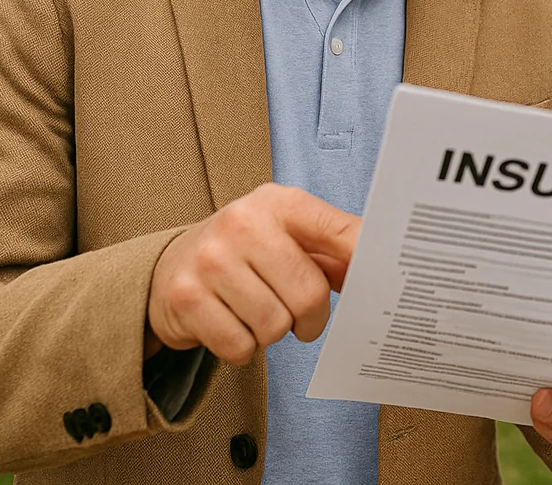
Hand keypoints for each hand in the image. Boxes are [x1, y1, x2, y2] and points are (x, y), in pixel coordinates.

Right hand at [146, 183, 359, 364]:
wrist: (170, 265)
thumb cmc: (247, 252)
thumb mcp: (289, 236)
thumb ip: (336, 251)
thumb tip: (380, 272)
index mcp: (280, 203)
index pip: (339, 232)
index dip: (364, 260)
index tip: (378, 281)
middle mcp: (243, 223)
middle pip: (308, 294)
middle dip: (312, 319)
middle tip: (301, 318)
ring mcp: (211, 260)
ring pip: (274, 326)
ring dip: (274, 334)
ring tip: (259, 314)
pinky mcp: (186, 298)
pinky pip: (239, 347)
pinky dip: (244, 349)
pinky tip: (234, 324)